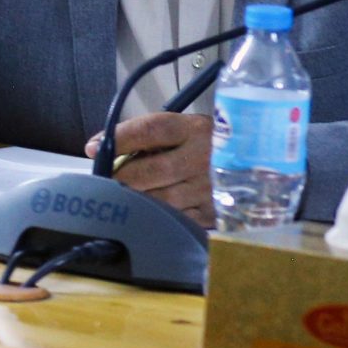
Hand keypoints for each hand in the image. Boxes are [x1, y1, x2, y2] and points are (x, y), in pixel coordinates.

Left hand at [91, 111, 215, 225]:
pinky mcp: (213, 213)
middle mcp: (204, 157)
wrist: (253, 165)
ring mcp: (210, 187)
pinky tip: (148, 215)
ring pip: (161, 199)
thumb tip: (99, 147)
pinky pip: (176, 219)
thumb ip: (146, 136)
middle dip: (122, 177)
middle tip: (105, 182)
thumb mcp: (183, 130)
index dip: (120, 138)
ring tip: (122, 199)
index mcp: (193, 129)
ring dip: (137, 200)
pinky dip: (158, 217)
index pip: (151, 129)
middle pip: (152, 169)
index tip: (94, 148)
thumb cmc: (204, 146)